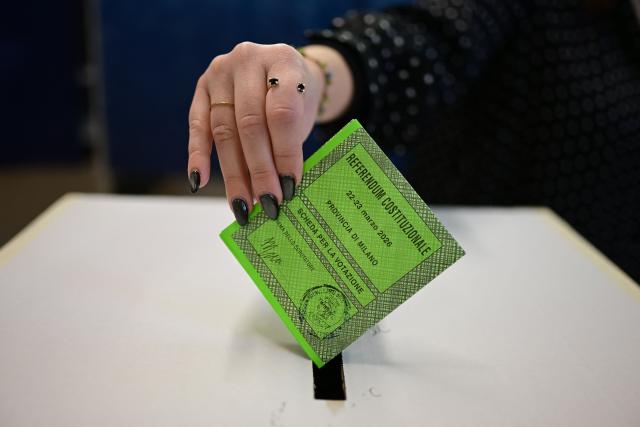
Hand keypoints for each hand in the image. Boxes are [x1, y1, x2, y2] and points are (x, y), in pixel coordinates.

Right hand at [187, 42, 323, 224]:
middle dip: (260, 170)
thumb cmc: (297, 97)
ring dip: (234, 173)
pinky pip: (197, 125)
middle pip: (250, 124)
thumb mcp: (306, 110)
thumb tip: (280, 190)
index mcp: (283, 60)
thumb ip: (293, 141)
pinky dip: (198, 155)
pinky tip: (199, 181)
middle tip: (268, 203)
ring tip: (244, 204)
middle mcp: (248, 59)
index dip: (285, 152)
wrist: (283, 72)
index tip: (289, 185)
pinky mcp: (201, 87)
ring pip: (224, 130)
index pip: (282, 112)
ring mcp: (220, 71)